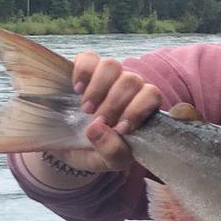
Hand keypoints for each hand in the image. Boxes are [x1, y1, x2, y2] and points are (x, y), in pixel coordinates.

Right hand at [48, 53, 162, 173]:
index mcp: (141, 109)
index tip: (120, 129)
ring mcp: (107, 77)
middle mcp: (128, 89)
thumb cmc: (96, 152)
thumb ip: (113, 152)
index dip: (137, 110)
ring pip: (112, 65)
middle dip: (114, 103)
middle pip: (131, 80)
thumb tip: (98, 128)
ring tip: (86, 109)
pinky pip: (87, 58)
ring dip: (99, 88)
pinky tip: (77, 90)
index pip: (152, 95)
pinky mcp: (85, 69)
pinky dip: (82, 72)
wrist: (68, 148)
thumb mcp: (107, 162)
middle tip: (99, 121)